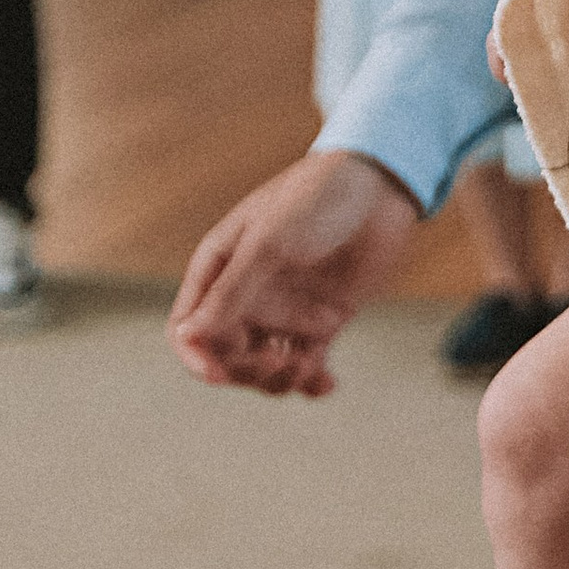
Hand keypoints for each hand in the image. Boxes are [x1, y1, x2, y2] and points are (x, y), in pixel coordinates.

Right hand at [169, 149, 420, 395]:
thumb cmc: (317, 199)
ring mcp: (284, 310)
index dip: (197, 356)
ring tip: (309, 366)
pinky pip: (306, 364)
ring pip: (264, 368)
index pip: (188, 330)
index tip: (217, 374)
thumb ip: (230, 293)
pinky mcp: (322, 321)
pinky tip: (325, 384)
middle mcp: (246, 294)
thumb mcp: (269, 244)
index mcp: (219, 269)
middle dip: (247, 370)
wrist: (380, 183)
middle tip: (280, 358)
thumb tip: (188, 337)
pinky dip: (311, 381)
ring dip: (281, 379)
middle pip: (225, 357)